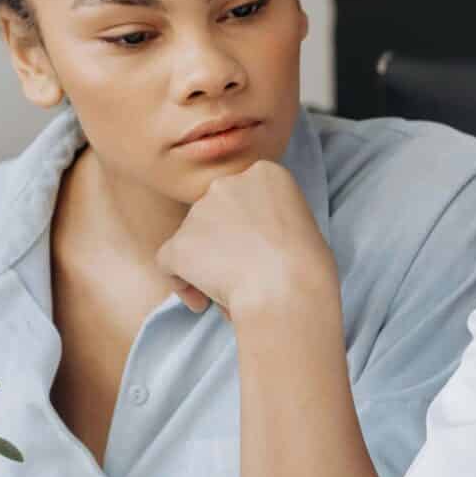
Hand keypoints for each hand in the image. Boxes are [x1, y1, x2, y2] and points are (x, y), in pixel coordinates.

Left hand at [155, 160, 338, 322]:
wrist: (289, 289)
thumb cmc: (308, 266)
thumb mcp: (302, 223)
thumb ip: (271, 218)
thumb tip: (249, 240)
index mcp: (264, 173)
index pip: (242, 195)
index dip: (245, 226)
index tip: (257, 250)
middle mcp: (227, 183)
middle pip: (213, 213)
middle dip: (220, 241)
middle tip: (239, 272)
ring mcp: (199, 212)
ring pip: (190, 239)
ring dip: (204, 263)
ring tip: (229, 292)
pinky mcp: (179, 242)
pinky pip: (167, 262)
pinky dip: (181, 282)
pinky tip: (201, 302)